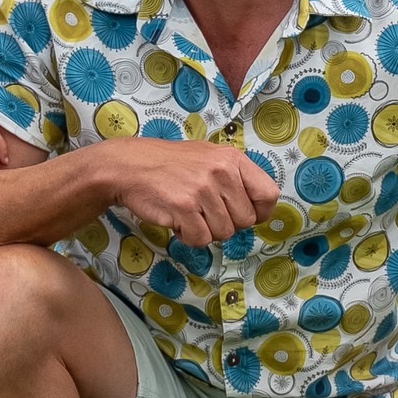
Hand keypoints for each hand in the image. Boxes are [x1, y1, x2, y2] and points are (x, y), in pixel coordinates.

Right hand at [100, 138, 280, 246]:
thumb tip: (259, 207)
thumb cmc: (170, 164)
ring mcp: (203, 190)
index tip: (245, 214)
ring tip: (188, 212)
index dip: (260, 212)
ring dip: (205, 230)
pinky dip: (188, 236)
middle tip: (205, 212)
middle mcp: (221, 172)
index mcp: (232, 159)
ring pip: (224, 233)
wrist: (129, 166)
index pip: (269, 194)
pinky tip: (177, 220)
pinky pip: (201, 239)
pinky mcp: (184, 207)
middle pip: (245, 221)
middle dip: (226, 223)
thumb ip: (235, 178)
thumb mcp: (209, 158)